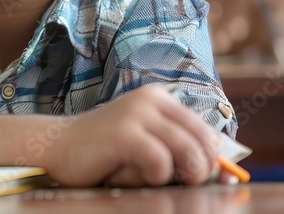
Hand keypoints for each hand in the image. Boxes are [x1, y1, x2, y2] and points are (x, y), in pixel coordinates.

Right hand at [43, 85, 221, 186]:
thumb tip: (228, 177)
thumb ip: (180, 154)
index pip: (207, 132)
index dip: (211, 162)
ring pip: (187, 151)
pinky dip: (153, 177)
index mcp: (160, 99)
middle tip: (177, 183)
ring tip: (152, 178)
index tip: (200, 180)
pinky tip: (133, 174)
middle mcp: (152, 100)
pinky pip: (160, 162)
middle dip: (199, 171)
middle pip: (203, 141)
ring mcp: (137, 113)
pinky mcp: (125, 132)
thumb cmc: (104, 154)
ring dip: (177, 175)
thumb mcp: (147, 147)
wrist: (55, 147)